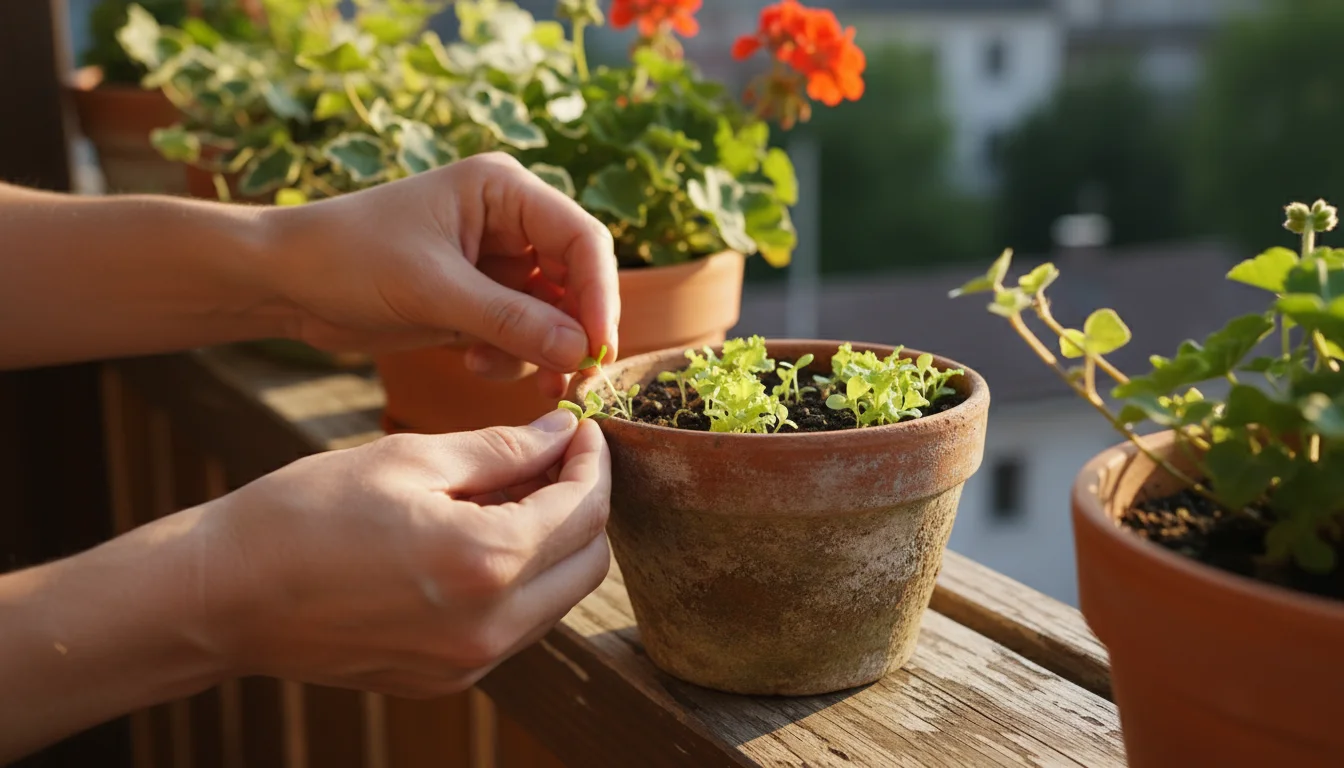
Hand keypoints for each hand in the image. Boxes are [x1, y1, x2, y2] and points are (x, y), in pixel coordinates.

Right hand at [196, 409, 609, 696]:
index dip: (593, 462)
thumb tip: (562, 435)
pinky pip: (516, 626)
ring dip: (555, 544)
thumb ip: (501, 449)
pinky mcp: (447, 680)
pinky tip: (483, 536)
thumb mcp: (408, 460)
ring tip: (514, 492)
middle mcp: (490, 627)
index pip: (583, 509)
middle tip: (556, 457)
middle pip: (587, 563)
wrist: (225, 597)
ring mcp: (469, 663)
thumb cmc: (305, 514)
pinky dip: (520, 579)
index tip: (583, 429)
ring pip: (558, 598)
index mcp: (485, 562)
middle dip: (586, 504)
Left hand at [266, 153, 620, 396]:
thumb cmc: (348, 259)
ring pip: (554, 312)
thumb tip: (582, 352)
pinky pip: (523, 333)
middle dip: (575, 331)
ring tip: (518, 378)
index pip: (580, 239)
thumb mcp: (432, 290)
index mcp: (503, 190)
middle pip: (576, 278)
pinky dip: (513, 356)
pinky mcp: (479, 299)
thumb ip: (510, 321)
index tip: (598, 348)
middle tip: (575, 381)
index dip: (599, 294)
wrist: (285, 281)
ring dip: (543, 350)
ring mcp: (496, 261)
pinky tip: (474, 363)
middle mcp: (508, 220)